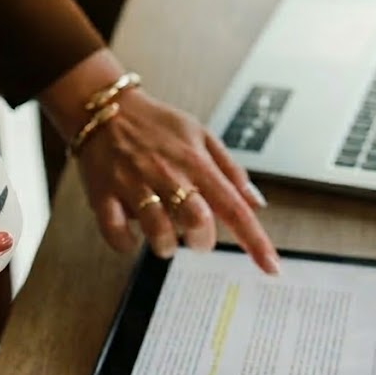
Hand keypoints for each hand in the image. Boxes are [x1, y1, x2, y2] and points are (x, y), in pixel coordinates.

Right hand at [40, 50, 277, 269]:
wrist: (104, 107)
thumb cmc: (155, 125)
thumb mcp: (200, 136)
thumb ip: (230, 170)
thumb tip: (257, 203)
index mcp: (196, 162)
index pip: (234, 206)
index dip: (255, 240)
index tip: (271, 267)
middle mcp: (167, 173)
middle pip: (197, 220)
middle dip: (202, 241)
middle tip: (196, 239)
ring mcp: (133, 183)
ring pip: (157, 231)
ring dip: (165, 246)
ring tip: (163, 238)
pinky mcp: (104, 193)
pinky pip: (116, 231)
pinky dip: (125, 244)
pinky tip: (131, 238)